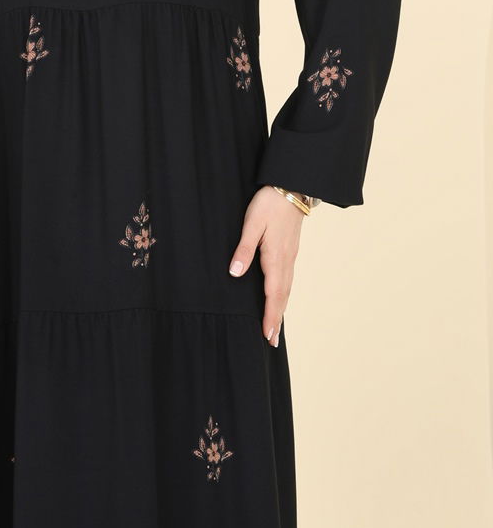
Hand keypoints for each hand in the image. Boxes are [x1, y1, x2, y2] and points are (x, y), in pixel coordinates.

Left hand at [227, 185, 303, 346]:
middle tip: (272, 341)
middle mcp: (286, 260)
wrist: (292, 186)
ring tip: (276, 327)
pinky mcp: (290, 250)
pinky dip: (284, 294)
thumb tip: (235, 273)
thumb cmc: (269, 204)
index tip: (267, 335)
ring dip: (281, 309)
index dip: (270, 316)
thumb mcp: (252, 224)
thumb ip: (244, 249)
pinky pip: (288, 279)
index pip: (273, 294)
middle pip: (282, 296)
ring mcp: (290, 256)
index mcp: (275, 257)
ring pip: (287, 288)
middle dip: (276, 319)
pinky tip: (280, 297)